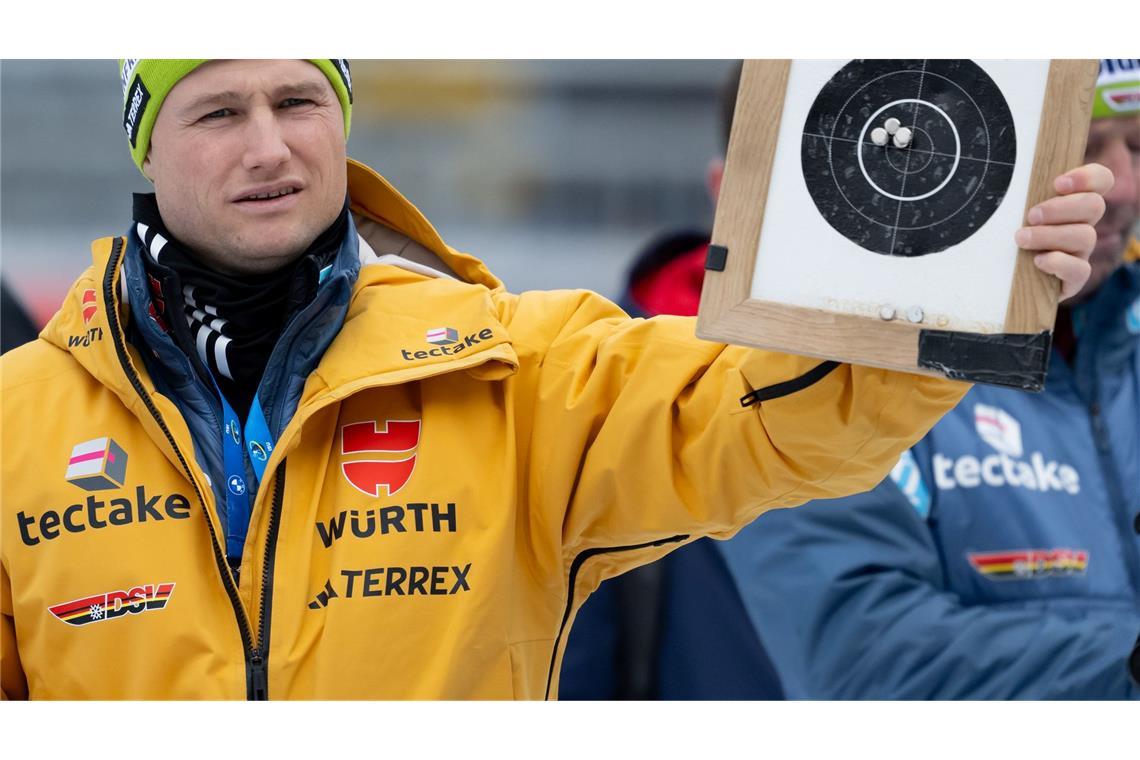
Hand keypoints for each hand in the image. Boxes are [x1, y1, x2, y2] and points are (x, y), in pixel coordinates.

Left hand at [1015, 163, 1111, 299]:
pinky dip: (1058, 263)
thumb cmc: (1003, 238)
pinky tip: (1037, 261)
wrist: (1000, 280)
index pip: (1101, 180)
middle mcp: (1081, 225)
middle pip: (1094, 206)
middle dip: (1060, 208)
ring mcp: (1079, 253)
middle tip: (1031, 216)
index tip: (1058, 183)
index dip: (1088, 177)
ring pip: (1085, 236)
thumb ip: (1020, 194)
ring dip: (1050, 235)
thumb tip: (1008, 163)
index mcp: (1072, 203)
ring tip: (1021, 239)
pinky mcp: (1073, 279)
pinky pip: (1079, 270)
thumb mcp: (1009, 212)